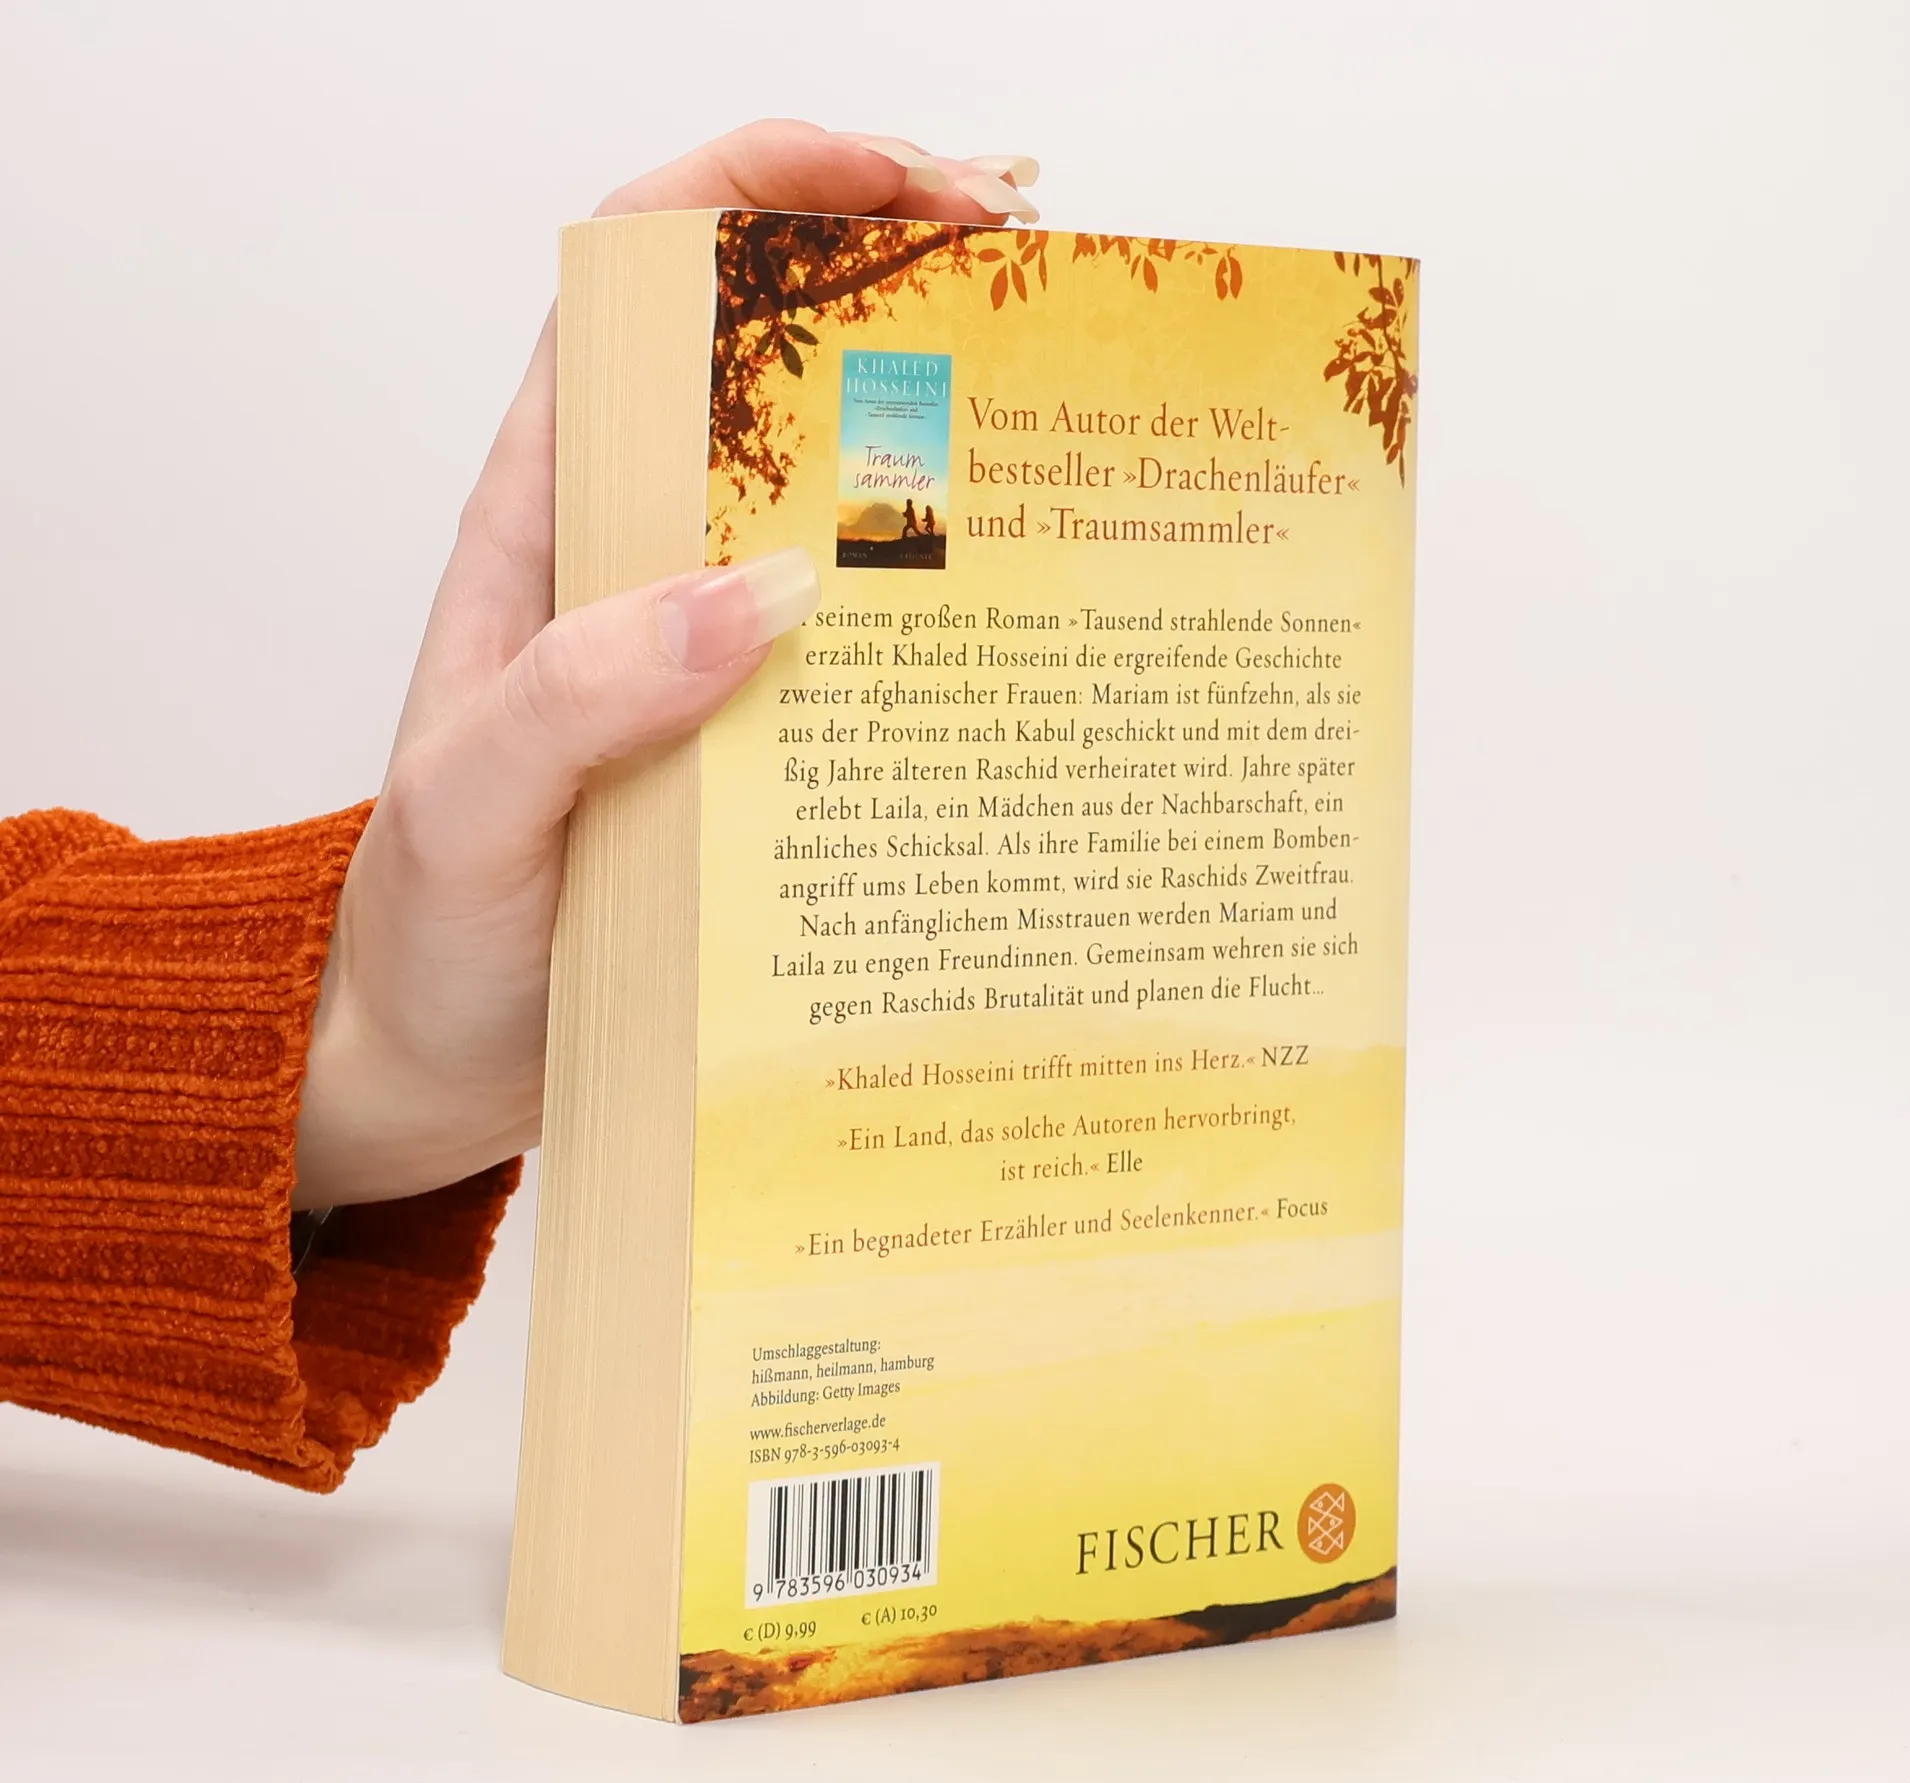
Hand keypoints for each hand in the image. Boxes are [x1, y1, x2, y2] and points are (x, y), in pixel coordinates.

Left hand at [292, 121, 1036, 1208]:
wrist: (435, 1058)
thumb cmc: (430, 927)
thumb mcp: (475, 801)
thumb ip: (582, 693)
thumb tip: (754, 596)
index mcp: (545, 517)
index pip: (642, 277)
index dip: (766, 186)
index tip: (908, 186)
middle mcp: (637, 558)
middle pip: (776, 364)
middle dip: (907, 295)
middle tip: (1046, 302)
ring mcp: (707, 649)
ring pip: (839, 504)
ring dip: (948, 457)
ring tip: (1067, 445)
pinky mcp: (758, 740)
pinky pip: (863, 653)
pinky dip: (944, 622)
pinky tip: (1027, 638)